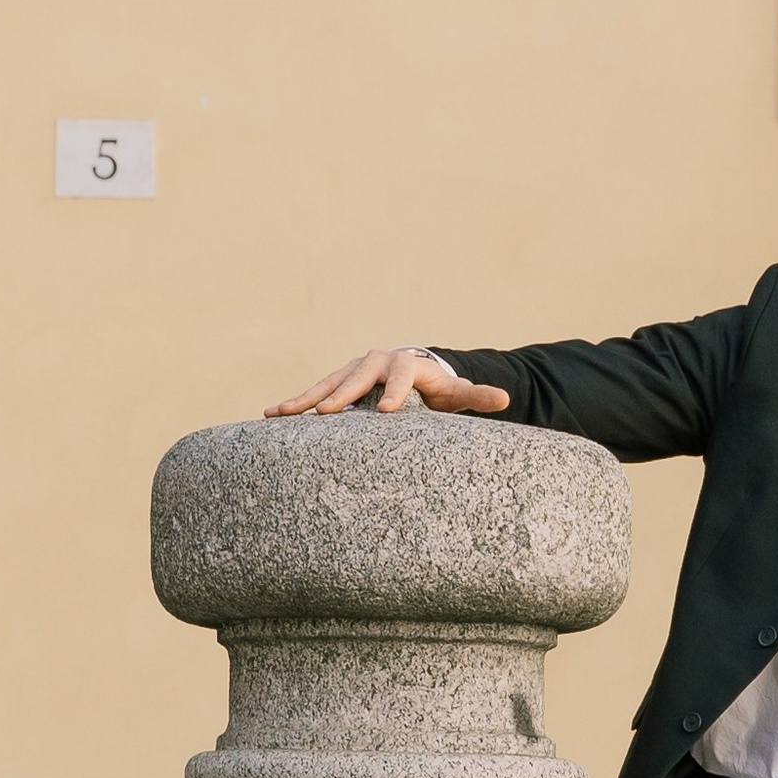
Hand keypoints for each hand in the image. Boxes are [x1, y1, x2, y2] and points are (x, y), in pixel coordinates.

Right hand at [266, 348, 510, 417]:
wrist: (412, 369)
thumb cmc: (436, 386)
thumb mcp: (457, 391)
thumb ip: (477, 395)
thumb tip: (506, 399)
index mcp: (405, 365)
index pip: (400, 377)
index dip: (394, 393)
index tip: (386, 412)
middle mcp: (375, 362)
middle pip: (356, 378)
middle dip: (341, 395)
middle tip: (328, 413)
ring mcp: (352, 370)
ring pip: (327, 384)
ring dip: (305, 398)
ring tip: (281, 413)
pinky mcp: (337, 381)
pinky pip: (314, 391)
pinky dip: (295, 402)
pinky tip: (271, 415)